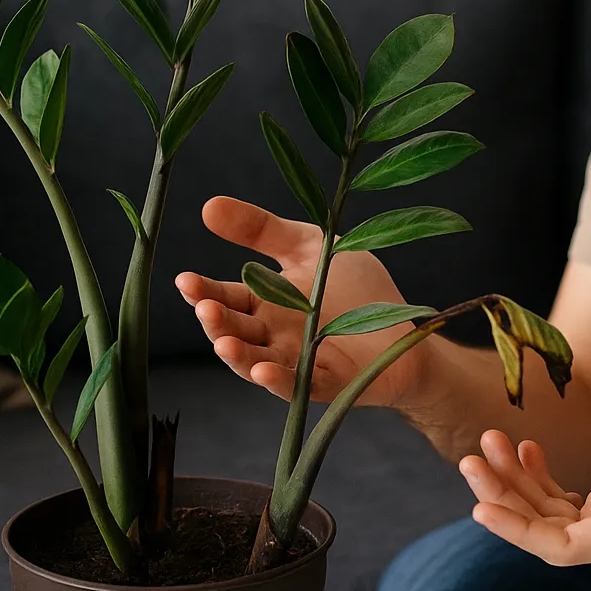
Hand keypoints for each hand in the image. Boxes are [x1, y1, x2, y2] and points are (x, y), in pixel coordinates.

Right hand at [175, 196, 426, 407]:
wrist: (405, 323)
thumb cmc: (354, 288)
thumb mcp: (307, 247)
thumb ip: (262, 229)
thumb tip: (207, 205)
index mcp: (266, 304)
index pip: (226, 298)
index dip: (203, 291)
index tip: (185, 280)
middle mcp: (274, 336)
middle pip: (236, 332)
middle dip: (218, 322)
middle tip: (204, 307)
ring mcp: (299, 362)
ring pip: (258, 363)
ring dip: (238, 356)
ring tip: (223, 343)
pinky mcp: (329, 382)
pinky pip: (299, 385)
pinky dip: (279, 381)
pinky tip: (263, 371)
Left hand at [460, 410, 590, 566]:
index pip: (560, 547)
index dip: (518, 531)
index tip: (481, 506)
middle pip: (542, 530)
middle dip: (503, 496)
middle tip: (471, 459)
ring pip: (544, 513)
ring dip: (513, 481)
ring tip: (490, 442)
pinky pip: (559, 499)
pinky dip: (536, 476)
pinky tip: (524, 448)